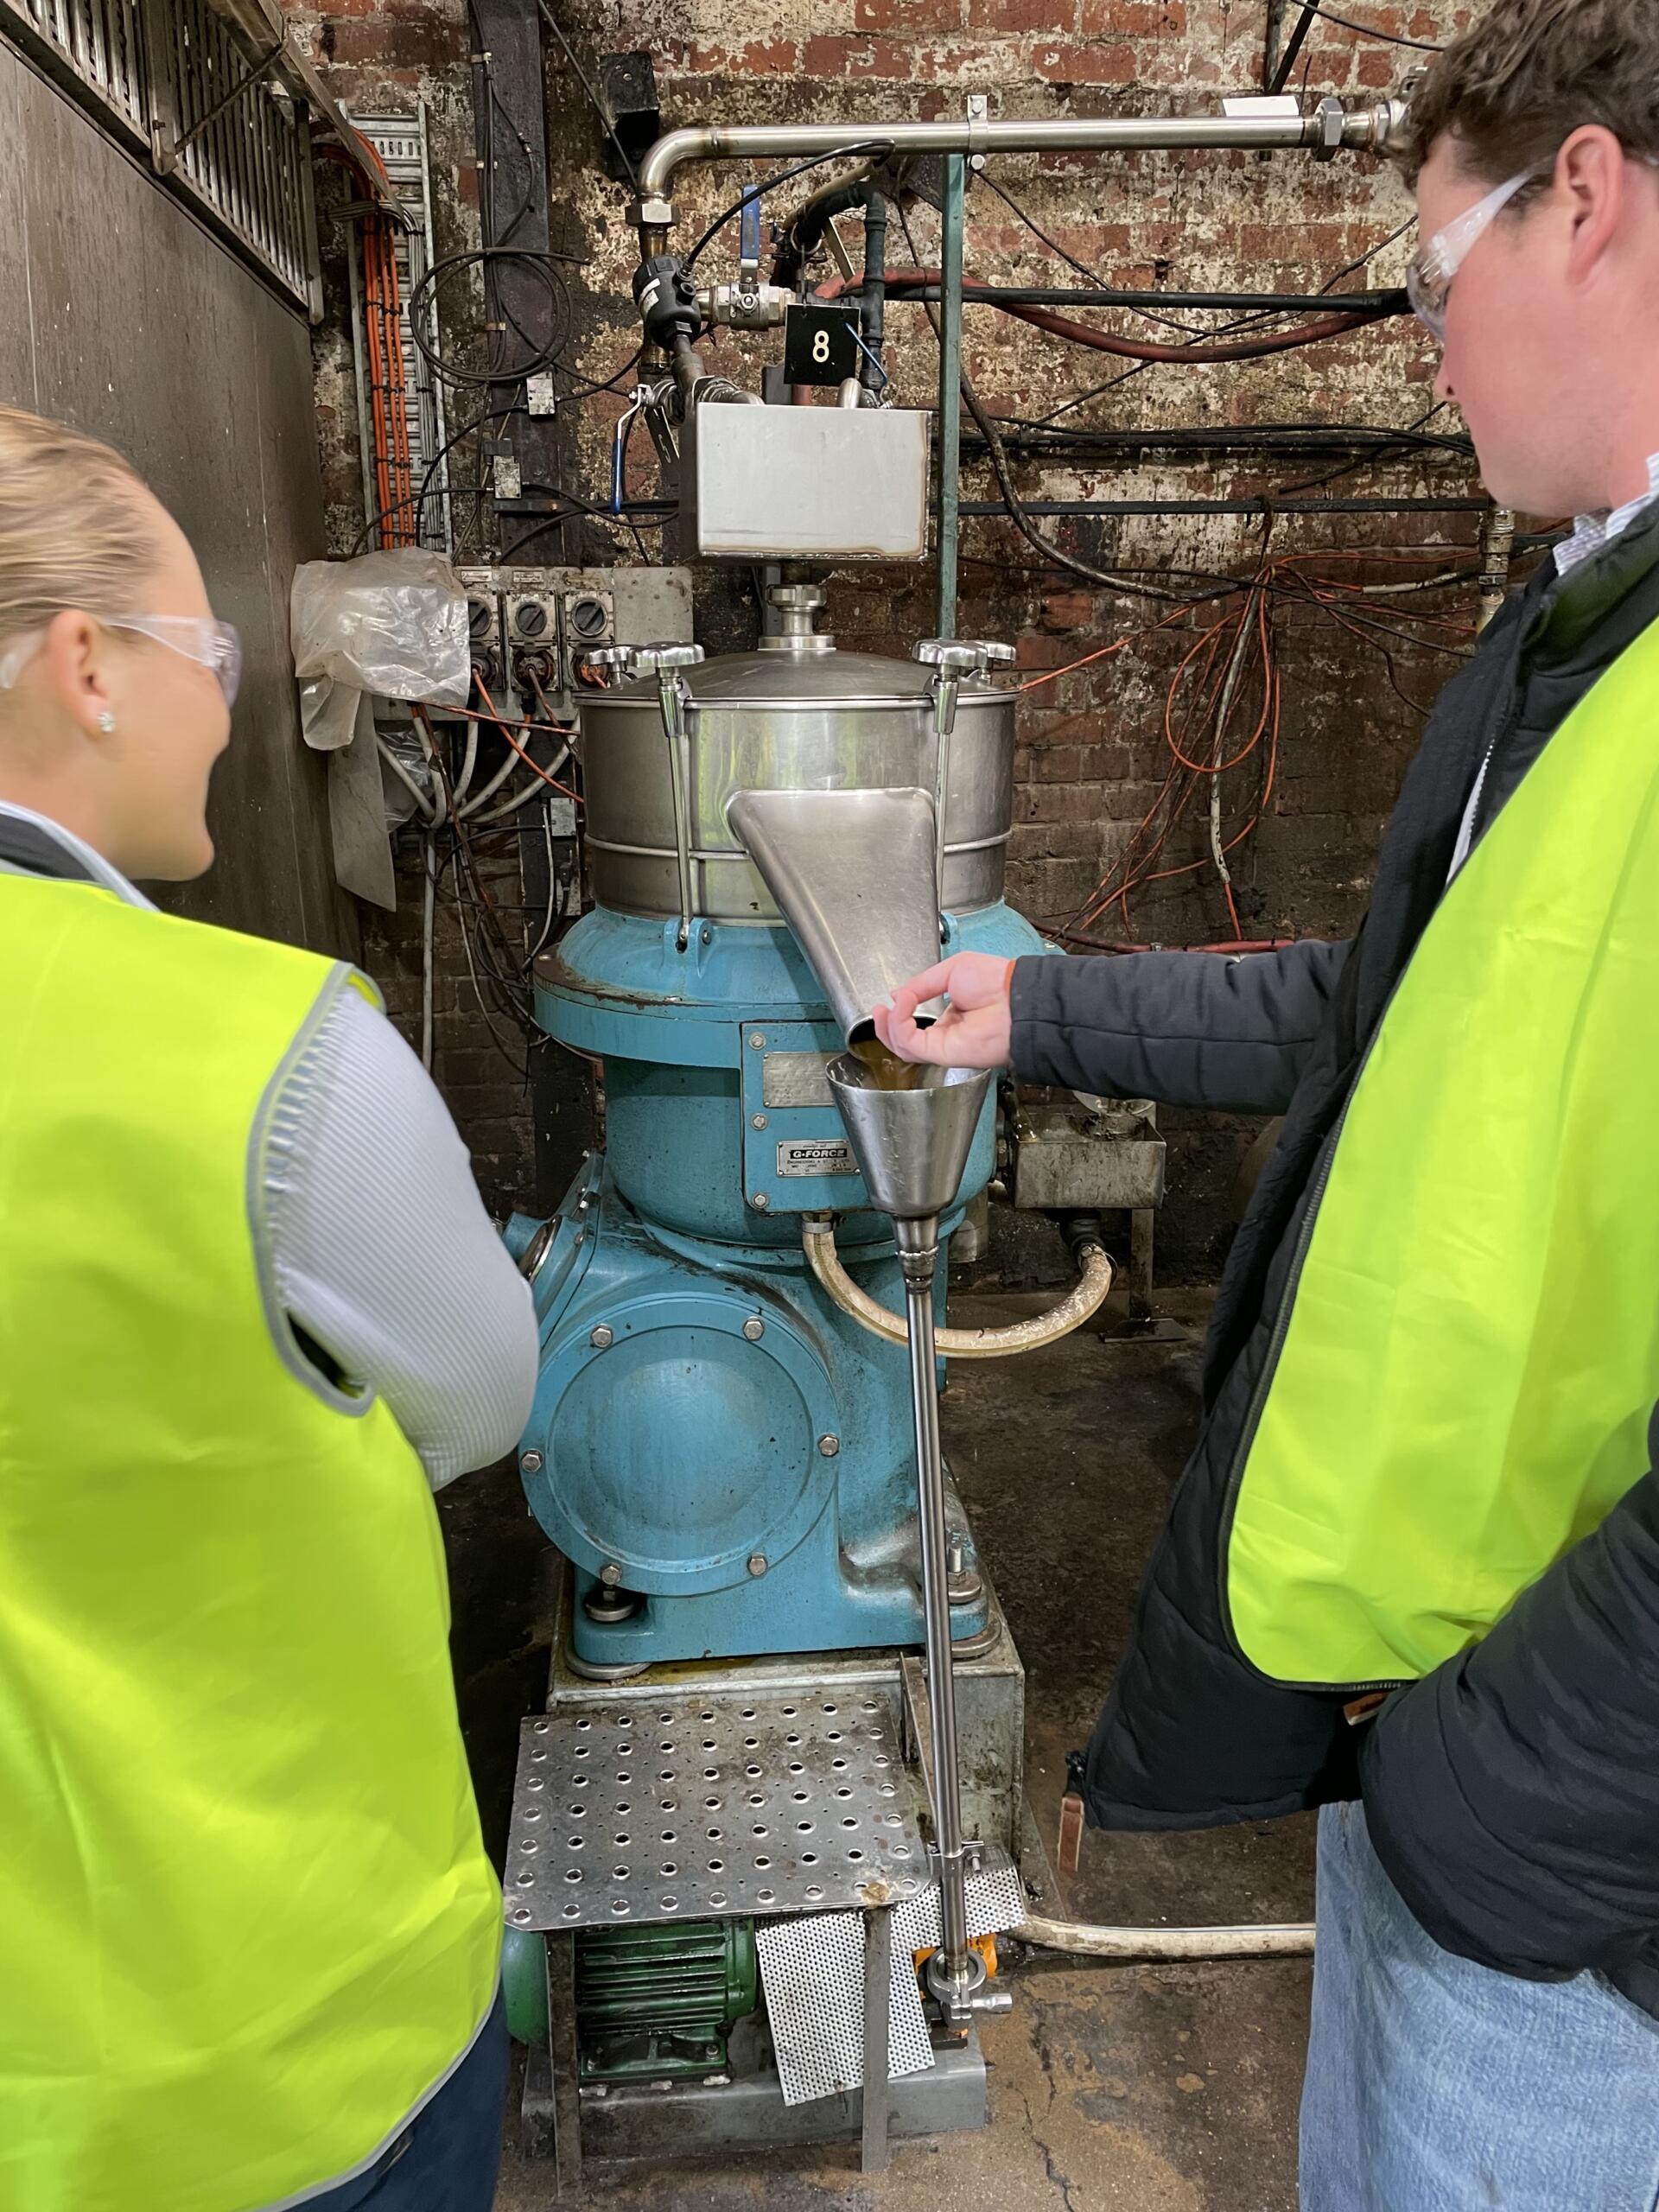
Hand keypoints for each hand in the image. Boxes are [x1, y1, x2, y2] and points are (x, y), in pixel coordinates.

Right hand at [870, 952, 1014, 1069]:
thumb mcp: (951, 970)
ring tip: (887, 1007)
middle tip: (876, 1010)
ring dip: (887, 1026)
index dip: (898, 1013)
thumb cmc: (997, 983)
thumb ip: (921, 983)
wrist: (1015, 999)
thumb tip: (897, 994)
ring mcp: (943, 1045)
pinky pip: (910, 1043)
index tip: (891, 998)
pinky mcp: (942, 1052)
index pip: (916, 1023)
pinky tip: (901, 1004)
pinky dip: (899, 1024)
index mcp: (951, 1016)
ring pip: (902, 1046)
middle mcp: (946, 1033)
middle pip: (904, 1040)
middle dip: (884, 1026)